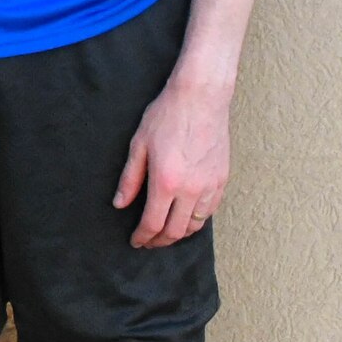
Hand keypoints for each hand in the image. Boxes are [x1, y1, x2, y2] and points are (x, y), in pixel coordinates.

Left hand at [113, 79, 231, 247]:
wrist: (200, 99)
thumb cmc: (166, 117)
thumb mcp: (138, 145)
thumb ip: (130, 178)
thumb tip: (120, 204)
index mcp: (166, 182)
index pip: (153, 223)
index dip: (143, 236)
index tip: (136, 242)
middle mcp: (190, 190)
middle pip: (175, 231)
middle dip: (160, 241)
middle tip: (148, 242)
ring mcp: (209, 186)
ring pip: (195, 225)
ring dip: (179, 234)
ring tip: (165, 233)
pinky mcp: (222, 180)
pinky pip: (209, 211)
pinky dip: (196, 220)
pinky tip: (185, 217)